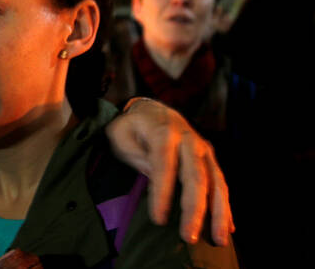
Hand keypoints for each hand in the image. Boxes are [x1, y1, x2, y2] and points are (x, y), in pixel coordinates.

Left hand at [105, 97, 233, 245]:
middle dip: (194, 209)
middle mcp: (189, 140)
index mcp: (164, 132)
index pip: (164, 167)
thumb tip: (155, 178)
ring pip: (216, 182)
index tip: (159, 219)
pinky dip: (225, 206)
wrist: (152, 109)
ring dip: (218, 212)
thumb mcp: (121, 135)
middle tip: (188, 235)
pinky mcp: (210, 158)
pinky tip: (227, 228)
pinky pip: (221, 183)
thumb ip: (136, 155)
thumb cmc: (133, 127)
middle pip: (196, 177)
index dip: (162, 194)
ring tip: (218, 239)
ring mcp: (203, 149)